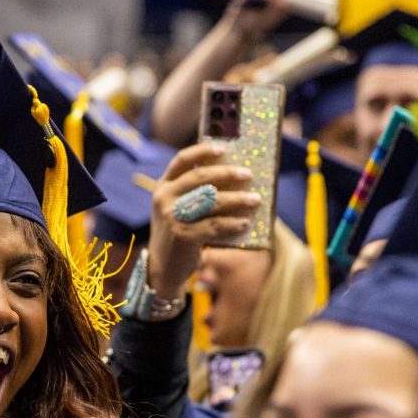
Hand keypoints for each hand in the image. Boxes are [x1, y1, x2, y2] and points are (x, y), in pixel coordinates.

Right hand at [147, 143, 259, 299]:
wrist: (164, 268)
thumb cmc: (179, 234)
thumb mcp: (178, 210)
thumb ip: (195, 194)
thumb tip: (233, 178)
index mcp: (162, 187)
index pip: (181, 160)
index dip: (203, 151)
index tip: (224, 148)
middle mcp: (164, 199)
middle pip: (200, 177)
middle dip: (227, 174)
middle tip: (247, 174)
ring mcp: (172, 217)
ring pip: (211, 201)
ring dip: (237, 199)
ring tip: (255, 199)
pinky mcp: (183, 236)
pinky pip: (215, 225)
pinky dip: (233, 224)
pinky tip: (245, 223)